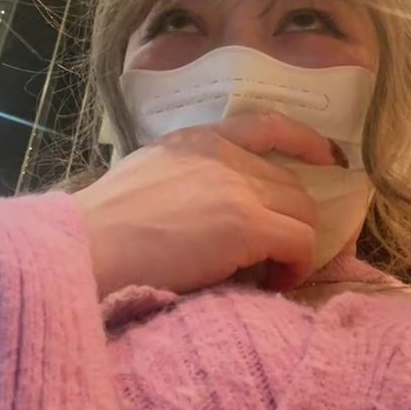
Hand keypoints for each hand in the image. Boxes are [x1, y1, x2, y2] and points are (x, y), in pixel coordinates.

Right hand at [72, 112, 337, 297]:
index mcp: (195, 140)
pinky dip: (298, 266)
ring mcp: (237, 187)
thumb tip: (211, 212)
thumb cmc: (99, 230)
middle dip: (293, 218)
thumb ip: (184, 180)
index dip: (305, 140)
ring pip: (303, 212)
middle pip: (291, 183)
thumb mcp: (145, 178)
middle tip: (277, 253)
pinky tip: (276, 284)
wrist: (83, 249)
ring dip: (296, 245)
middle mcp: (222, 154)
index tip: (326, 159)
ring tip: (273, 274)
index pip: (265, 125)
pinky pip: (300, 242)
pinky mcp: (246, 224)